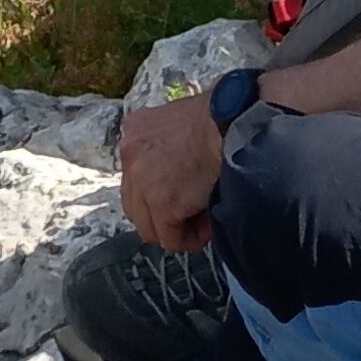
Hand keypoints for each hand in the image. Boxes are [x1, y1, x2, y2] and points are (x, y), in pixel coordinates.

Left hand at [117, 91, 228, 252]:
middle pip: (136, 206)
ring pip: (150, 228)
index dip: (162, 195)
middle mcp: (129, 152)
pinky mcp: (161, 202)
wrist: (231, 120)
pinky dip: (191, 239)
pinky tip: (209, 224)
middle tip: (194, 213)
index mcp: (134, 131)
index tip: (187, 196)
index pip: (135, 180)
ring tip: (204, 218)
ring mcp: (141, 179)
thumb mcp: (179, 125)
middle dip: (163, 216)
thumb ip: (165, 150)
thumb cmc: (218, 120)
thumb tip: (174, 182)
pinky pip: (172, 240)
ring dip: (177, 229)